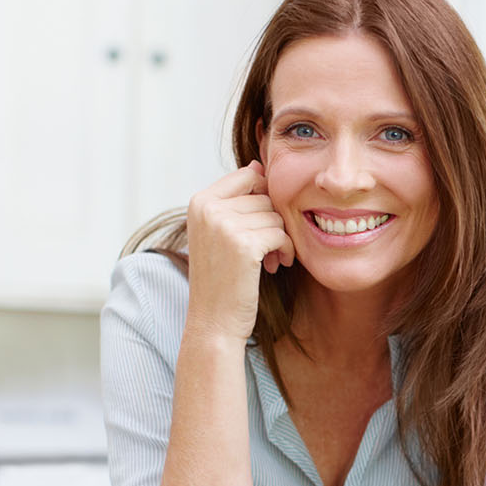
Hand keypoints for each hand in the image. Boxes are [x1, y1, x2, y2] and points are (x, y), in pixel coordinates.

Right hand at [186, 161, 294, 340]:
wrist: (214, 321)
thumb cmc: (222, 278)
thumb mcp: (218, 233)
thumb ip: (235, 200)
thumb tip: (258, 164)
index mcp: (200, 201)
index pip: (248, 175)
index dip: (264, 199)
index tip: (260, 226)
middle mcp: (208, 208)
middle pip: (265, 196)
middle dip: (273, 222)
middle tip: (267, 250)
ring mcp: (224, 225)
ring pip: (276, 215)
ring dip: (280, 238)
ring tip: (269, 260)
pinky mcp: (244, 245)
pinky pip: (282, 234)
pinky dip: (286, 250)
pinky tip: (277, 265)